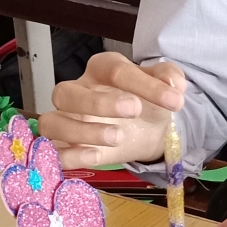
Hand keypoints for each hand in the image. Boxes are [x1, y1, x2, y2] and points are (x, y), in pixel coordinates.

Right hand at [38, 52, 185, 167]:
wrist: (146, 130)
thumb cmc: (147, 101)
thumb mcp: (164, 84)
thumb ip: (169, 77)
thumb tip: (175, 84)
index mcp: (101, 70)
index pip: (113, 69)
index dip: (144, 84)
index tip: (175, 101)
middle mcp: (77, 93)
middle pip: (67, 92)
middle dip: (98, 102)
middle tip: (135, 110)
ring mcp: (66, 121)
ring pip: (52, 122)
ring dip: (82, 131)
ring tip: (118, 137)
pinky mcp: (64, 147)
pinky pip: (53, 151)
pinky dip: (69, 155)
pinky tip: (95, 156)